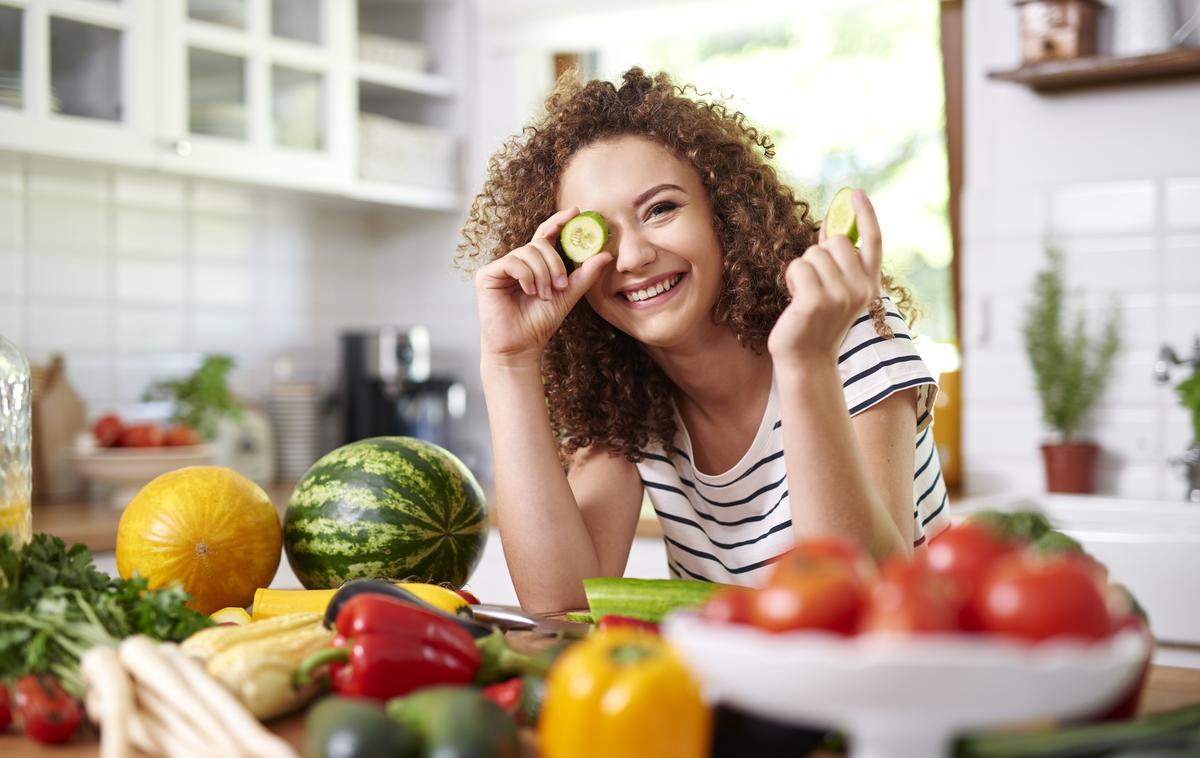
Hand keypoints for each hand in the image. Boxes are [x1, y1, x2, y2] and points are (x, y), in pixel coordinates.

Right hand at [475, 206, 612, 366]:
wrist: (521, 346)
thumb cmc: (540, 323)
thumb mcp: (568, 296)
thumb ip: (585, 275)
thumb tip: (605, 255)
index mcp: (535, 264)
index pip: (546, 235)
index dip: (559, 221)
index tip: (576, 212)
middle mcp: (517, 262)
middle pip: (540, 244)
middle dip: (555, 263)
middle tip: (560, 286)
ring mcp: (501, 267)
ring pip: (528, 252)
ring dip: (542, 275)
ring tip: (544, 295)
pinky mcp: (487, 274)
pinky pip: (512, 262)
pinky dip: (526, 276)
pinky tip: (529, 292)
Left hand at [767, 189, 883, 367]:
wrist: (806, 360)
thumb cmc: (816, 322)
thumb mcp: (835, 290)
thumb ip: (837, 262)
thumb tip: (829, 225)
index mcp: (869, 285)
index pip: (873, 242)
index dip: (866, 214)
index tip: (855, 193)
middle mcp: (861, 289)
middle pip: (835, 242)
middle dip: (818, 255)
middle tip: (814, 284)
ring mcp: (840, 296)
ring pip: (813, 254)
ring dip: (802, 270)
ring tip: (804, 296)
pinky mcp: (816, 301)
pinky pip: (798, 267)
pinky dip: (791, 279)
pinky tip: (795, 301)